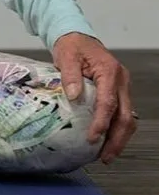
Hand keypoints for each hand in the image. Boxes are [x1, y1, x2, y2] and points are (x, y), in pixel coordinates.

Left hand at [52, 32, 136, 163]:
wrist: (78, 37)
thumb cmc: (73, 46)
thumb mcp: (67, 56)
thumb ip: (70, 76)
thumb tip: (74, 97)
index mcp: (110, 71)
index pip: (108, 102)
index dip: (101, 122)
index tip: (92, 138)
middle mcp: (122, 81)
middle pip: (125, 115)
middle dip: (116, 139)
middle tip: (105, 157)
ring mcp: (122, 87)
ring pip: (127, 118)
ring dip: (119, 138)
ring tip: (107, 155)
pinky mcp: (119, 92)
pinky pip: (122, 114)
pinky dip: (116, 130)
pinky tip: (106, 141)